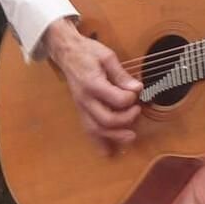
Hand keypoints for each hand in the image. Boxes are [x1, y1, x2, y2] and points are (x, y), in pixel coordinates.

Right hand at [41, 17, 141, 146]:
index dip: (131, 99)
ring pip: (96, 130)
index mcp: (92, 84)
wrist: (66, 53)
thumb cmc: (87, 52)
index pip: (116, 99)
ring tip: (130, 136)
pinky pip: (89, 130)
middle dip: (126, 120)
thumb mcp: (107, 56)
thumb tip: (137, 89)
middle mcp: (85, 99)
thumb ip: (121, 74)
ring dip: (114, 137)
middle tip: (137, 111)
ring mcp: (81, 107)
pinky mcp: (81, 111)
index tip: (138, 92)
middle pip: (106, 120)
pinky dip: (99, 142)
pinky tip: (108, 151)